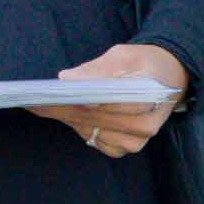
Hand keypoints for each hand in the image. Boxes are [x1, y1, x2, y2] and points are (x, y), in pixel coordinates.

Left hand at [31, 43, 186, 159]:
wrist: (168, 79)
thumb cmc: (145, 64)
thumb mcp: (124, 55)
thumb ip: (98, 68)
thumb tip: (67, 78)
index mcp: (151, 97)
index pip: (109, 102)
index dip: (78, 97)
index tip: (51, 93)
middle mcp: (146, 124)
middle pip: (96, 118)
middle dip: (64, 108)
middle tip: (35, 100)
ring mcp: (137, 140)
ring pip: (93, 131)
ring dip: (68, 118)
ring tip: (43, 105)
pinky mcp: (127, 147)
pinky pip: (97, 142)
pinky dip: (80, 128)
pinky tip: (65, 115)